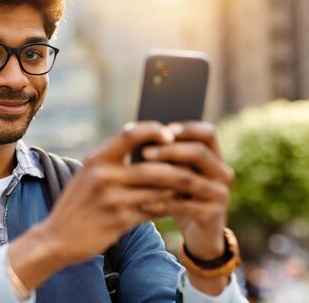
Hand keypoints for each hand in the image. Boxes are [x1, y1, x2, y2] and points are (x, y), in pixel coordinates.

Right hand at [9, 121, 181, 289]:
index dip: (154, 131)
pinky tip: (176, 205)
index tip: (171, 135)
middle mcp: (103, 176)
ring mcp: (112, 199)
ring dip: (176, 189)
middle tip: (192, 167)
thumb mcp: (87, 174)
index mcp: (96, 159)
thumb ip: (112, 161)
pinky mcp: (119, 220)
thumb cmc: (77, 203)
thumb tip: (146, 145)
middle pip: (152, 166)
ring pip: (158, 190)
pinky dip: (168, 207)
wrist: (56, 237)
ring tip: (189, 186)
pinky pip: (153, 210)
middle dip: (177, 167)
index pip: (130, 134)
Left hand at [141, 122, 233, 259]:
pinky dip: (161, 202)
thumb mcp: (177, 173)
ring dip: (161, 174)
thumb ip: (168, 157)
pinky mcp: (212, 215)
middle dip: (169, 150)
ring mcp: (220, 195)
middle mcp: (222, 173)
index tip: (164, 129)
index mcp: (215, 158)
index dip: (187, 128)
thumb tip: (142, 139)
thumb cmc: (181, 196)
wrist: (198, 232)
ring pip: (189, 179)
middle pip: (198, 153)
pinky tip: (143, 201)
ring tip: (139, 172)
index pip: (208, 134)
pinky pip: (183, 205)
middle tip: (144, 152)